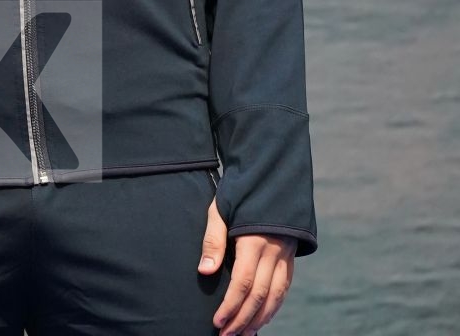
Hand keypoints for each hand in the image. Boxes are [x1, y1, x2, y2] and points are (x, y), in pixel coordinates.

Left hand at [198, 193, 296, 334]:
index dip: (230, 306)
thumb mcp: (220, 209)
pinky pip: (284, 288)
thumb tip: (205, 272)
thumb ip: (213, 241)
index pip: (243, 283)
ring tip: (243, 333)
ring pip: (276, 296)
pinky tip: (262, 317)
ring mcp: (285, 256)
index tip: (217, 323)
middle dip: (242, 319)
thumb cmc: (239, 191)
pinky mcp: (290, 257)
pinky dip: (273, 306)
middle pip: (259, 296)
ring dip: (260, 319)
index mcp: (254, 240)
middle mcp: (274, 251)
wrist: (270, 176)